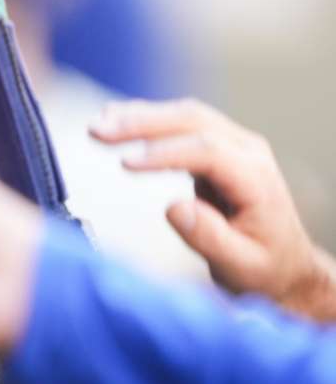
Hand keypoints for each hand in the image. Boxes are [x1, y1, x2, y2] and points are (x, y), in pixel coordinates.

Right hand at [90, 98, 335, 320]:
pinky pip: (180, 123)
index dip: (163, 154)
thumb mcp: (240, 266)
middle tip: (98, 131)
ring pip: (184, 115)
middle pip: (192, 121)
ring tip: (99, 124)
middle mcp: (247, 151)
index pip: (207, 151)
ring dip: (139, 116)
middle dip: (141, 123)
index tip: (124, 165)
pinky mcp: (216, 147)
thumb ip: (209, 237)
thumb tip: (173, 207)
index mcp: (256, 178)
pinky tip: (118, 118)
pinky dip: (147, 119)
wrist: (285, 264)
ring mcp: (233, 144)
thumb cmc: (263, 268)